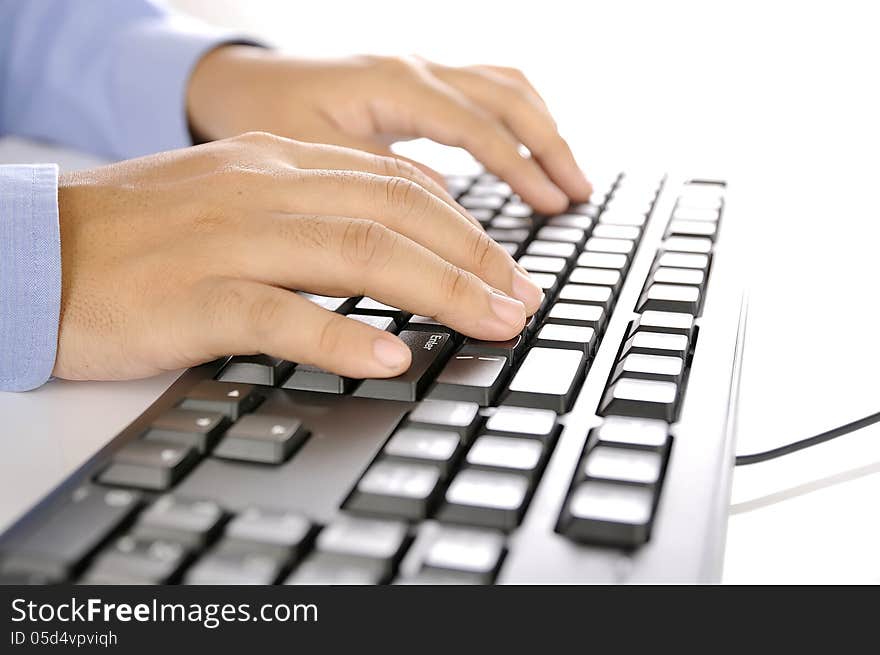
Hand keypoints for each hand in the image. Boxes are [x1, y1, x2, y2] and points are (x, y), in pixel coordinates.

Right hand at [54, 133, 543, 381]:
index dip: (465, 226)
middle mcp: (265, 190)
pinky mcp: (195, 297)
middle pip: (395, 213)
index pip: (395, 183)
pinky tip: (392, 358)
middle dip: (474, 258)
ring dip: (440, 291)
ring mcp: (231, 240)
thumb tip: (389, 241)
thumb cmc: (143, 236)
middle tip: (522, 300)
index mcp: (277, 166)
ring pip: (357, 252)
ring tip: (492, 323)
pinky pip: (282, 313)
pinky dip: (343, 334)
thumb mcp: (236, 199)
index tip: (505, 266)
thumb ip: (310, 211)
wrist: (41, 249)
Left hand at [186, 48, 590, 213]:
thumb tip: (446, 207)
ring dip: (542, 131)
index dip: (518, 170)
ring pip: (505, 87)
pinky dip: (517, 122)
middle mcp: (416, 68)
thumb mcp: (311, 153)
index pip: (477, 127)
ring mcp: (420, 71)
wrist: (234, 81)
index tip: (550, 207)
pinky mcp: (418, 85)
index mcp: (394, 84)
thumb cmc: (262, 116)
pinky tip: (528, 153)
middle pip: (507, 99)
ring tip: (569, 181)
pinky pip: (487, 91)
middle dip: (548, 148)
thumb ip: (379, 178)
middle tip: (576, 198)